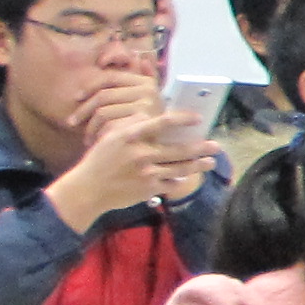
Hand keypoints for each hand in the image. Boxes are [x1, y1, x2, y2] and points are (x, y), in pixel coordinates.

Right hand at [46, 80, 221, 230]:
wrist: (87, 189)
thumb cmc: (100, 160)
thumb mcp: (110, 136)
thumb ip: (131, 124)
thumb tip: (151, 115)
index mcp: (131, 136)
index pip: (163, 122)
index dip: (183, 119)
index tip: (198, 118)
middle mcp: (141, 153)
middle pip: (180, 149)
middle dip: (202, 148)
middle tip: (217, 146)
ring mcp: (147, 172)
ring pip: (181, 168)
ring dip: (199, 165)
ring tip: (210, 161)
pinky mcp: (149, 188)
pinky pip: (171, 182)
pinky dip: (180, 180)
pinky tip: (187, 176)